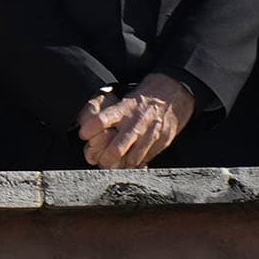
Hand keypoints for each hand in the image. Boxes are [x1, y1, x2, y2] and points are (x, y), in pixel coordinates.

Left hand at [77, 72, 197, 169]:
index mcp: (126, 108)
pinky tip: (129, 166)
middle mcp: (137, 122)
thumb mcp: (128, 98)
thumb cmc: (148, 95)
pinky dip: (135, 165)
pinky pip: (145, 159)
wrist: (175, 91)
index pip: (102, 120)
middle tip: (98, 161)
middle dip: (105, 159)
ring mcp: (150, 134)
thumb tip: (95, 126)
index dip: (90, 130)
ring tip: (112, 167)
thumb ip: (113, 113)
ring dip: (119, 166)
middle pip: (116, 148)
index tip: (83, 134)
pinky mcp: (161, 142)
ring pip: (131, 159)